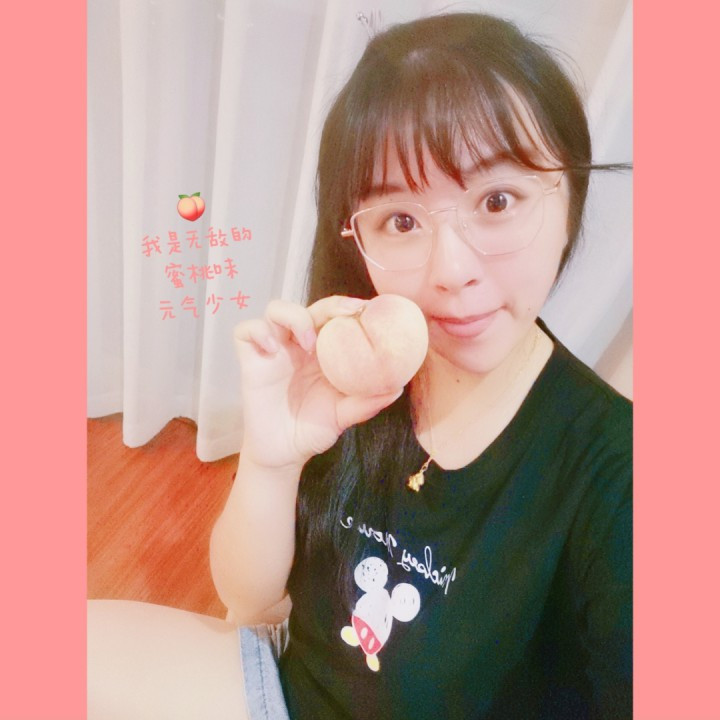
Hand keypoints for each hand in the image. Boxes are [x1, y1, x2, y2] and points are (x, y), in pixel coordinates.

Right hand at [233, 296, 402, 469]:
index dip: (349, 307)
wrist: (283, 453)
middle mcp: (298, 345)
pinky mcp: (251, 360)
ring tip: (308, 342)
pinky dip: (258, 332)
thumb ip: (366, 403)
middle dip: (330, 306)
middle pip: (310, 307)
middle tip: (347, 316)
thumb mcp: (343, 416)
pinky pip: (246, 332)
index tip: (369, 310)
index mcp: (323, 352)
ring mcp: (274, 350)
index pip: (334, 317)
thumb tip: (397, 388)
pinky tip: (271, 350)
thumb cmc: (313, 429)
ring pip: (276, 310)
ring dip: (294, 317)